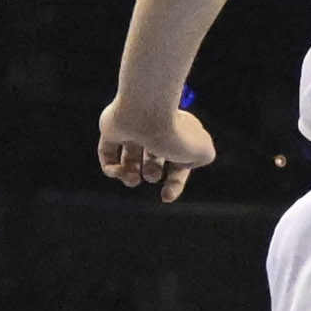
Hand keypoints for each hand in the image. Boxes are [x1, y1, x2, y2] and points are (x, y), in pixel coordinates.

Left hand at [96, 99, 218, 201]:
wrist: (146, 114)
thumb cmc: (174, 133)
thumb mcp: (203, 151)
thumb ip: (201, 159)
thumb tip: (182, 164)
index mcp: (179, 131)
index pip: (177, 162)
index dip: (174, 183)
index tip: (166, 197)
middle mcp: (156, 129)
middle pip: (152, 161)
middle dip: (151, 175)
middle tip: (151, 175)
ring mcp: (132, 128)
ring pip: (129, 160)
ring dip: (130, 177)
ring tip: (132, 179)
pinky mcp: (112, 129)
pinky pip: (107, 154)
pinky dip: (111, 169)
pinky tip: (118, 172)